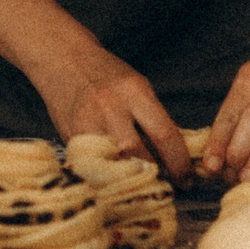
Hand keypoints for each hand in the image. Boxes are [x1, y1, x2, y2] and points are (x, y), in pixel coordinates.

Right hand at [43, 50, 192, 181]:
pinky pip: (93, 166)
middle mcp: (110, 109)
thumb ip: (153, 118)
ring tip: (142, 187)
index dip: (179, 163)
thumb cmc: (106, 74)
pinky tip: (116, 180)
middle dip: (155, 177)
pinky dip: (107, 176)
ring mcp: (87, 125)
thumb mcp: (137, 87)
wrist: (62, 59)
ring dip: (130, 181)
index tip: (187, 179)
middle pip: (138, 156)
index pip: (164, 135)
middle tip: (166, 189)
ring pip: (114, 166)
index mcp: (134, 92)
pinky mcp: (69, 138)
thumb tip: (175, 155)